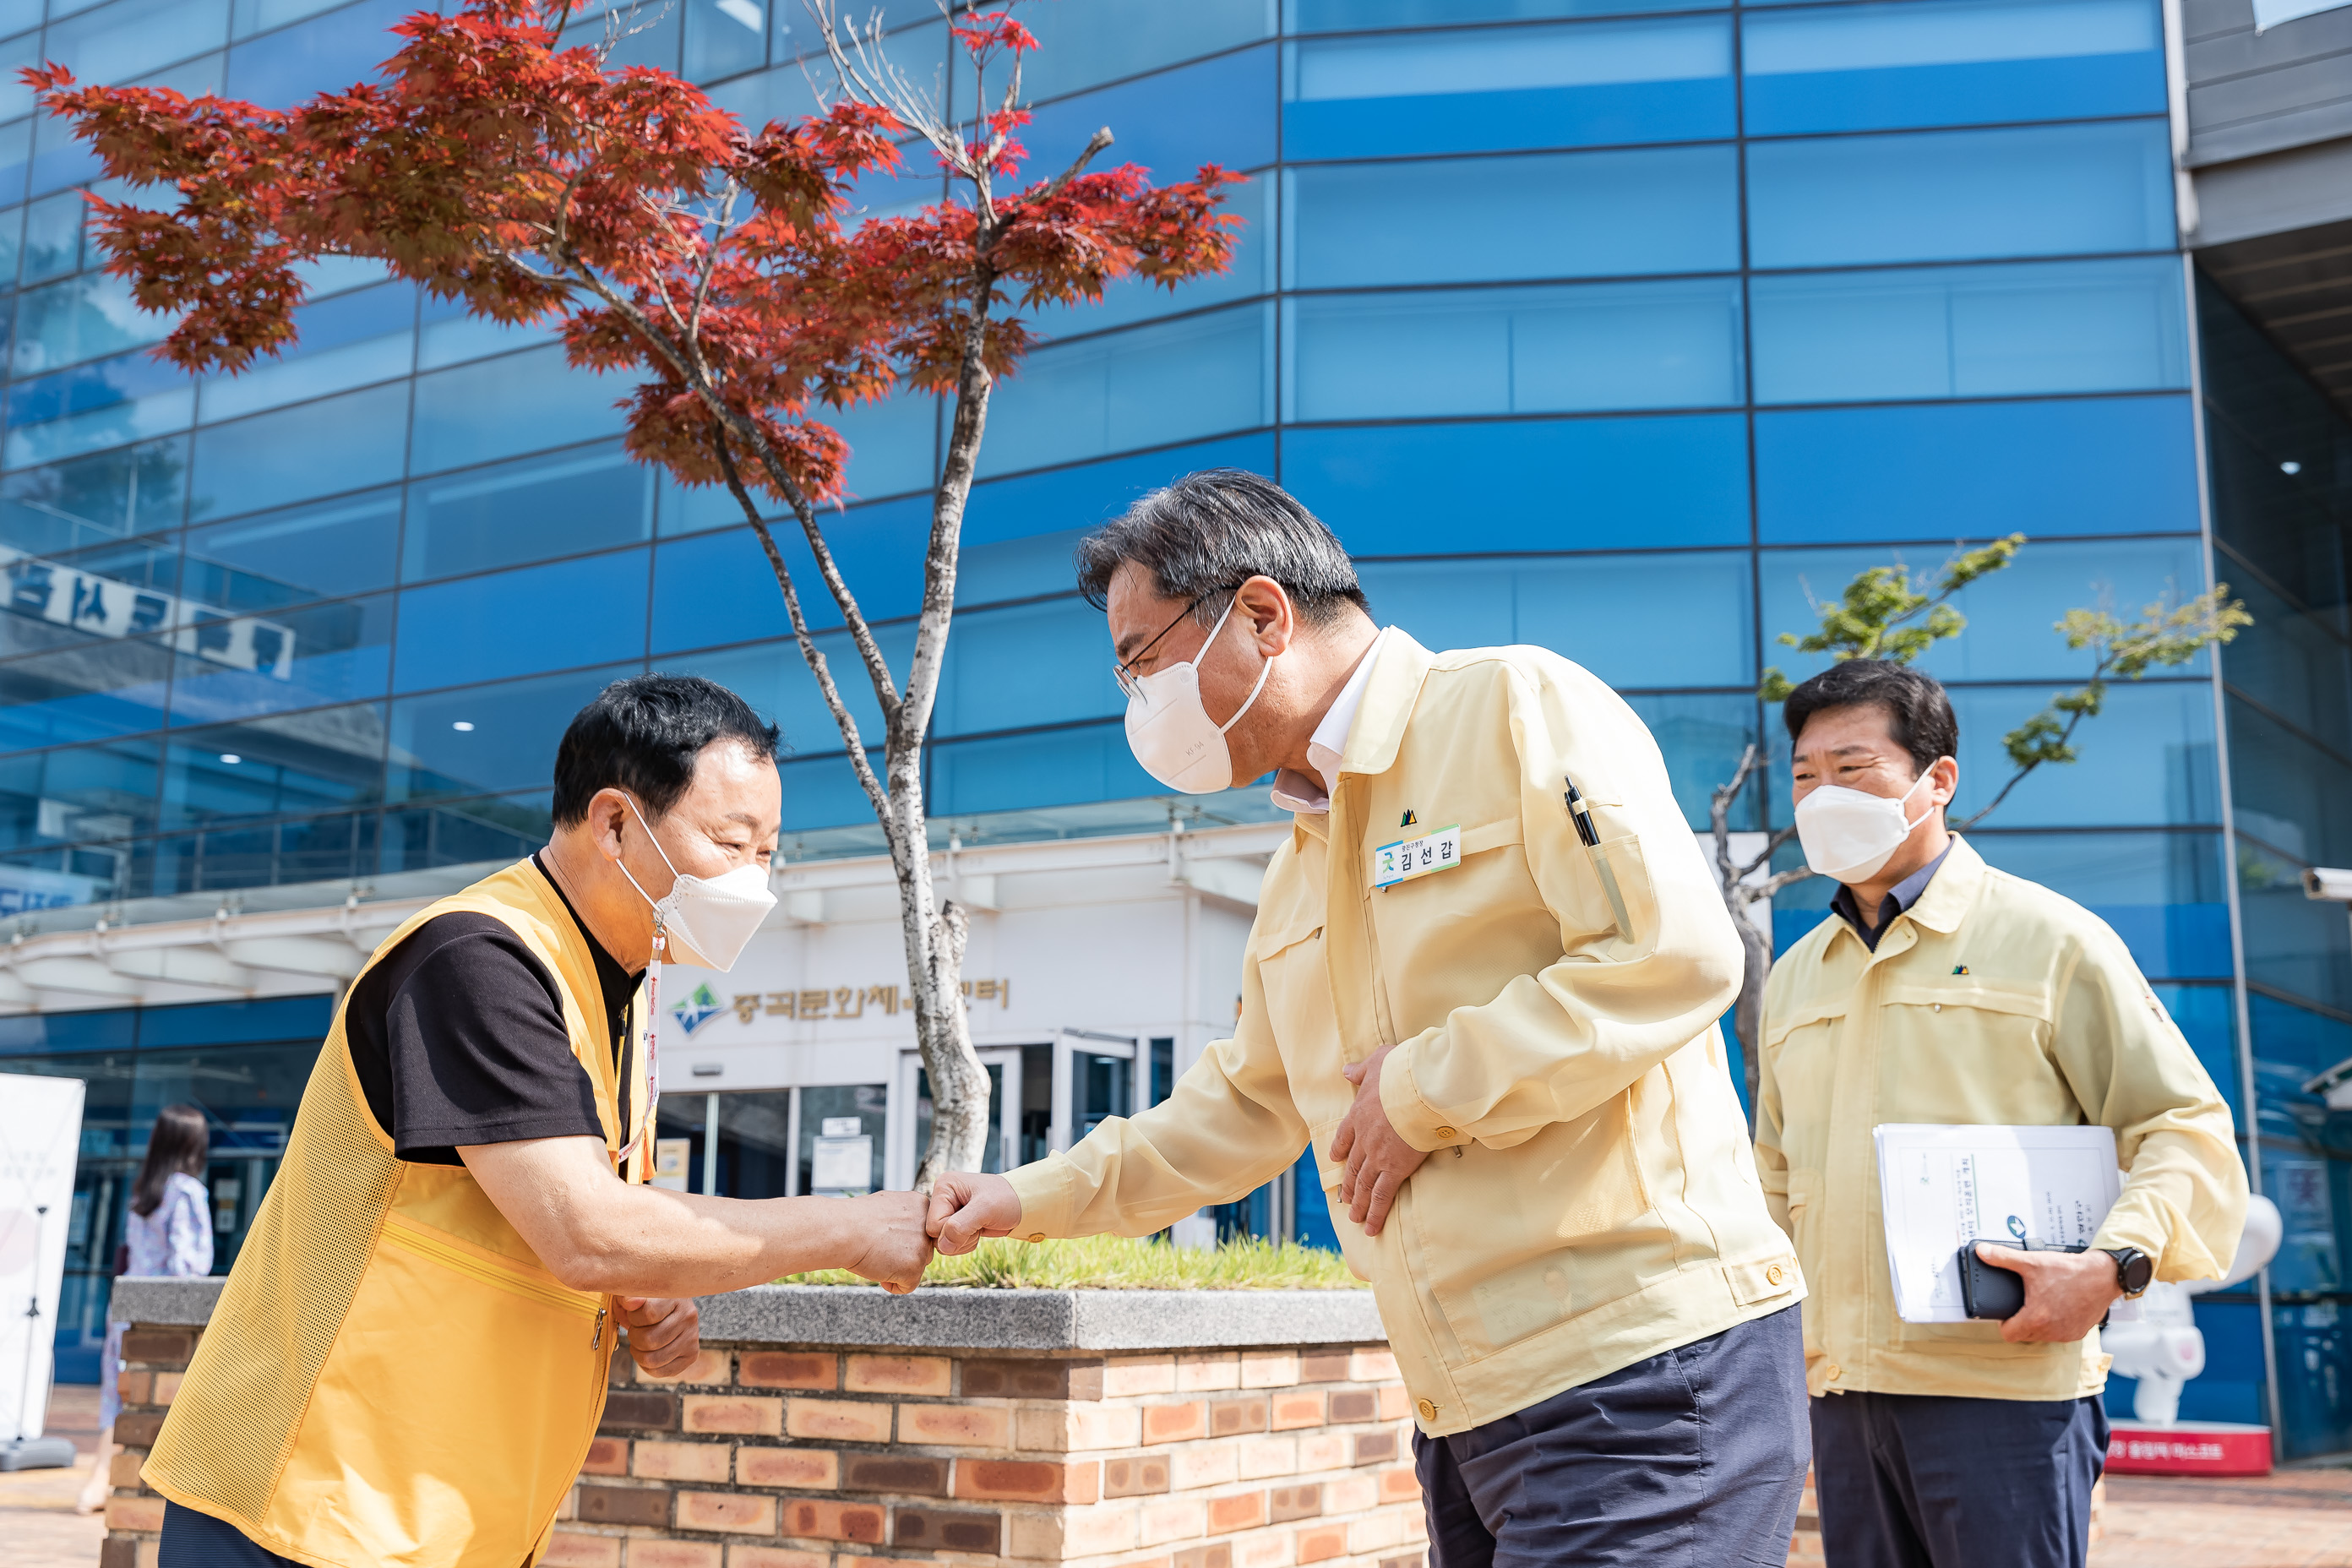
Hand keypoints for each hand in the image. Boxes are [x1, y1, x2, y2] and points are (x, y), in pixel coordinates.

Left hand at [617, 1295, 699, 1376]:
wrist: (668, 1309)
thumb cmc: (647, 1301)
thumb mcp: (634, 1293)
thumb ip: (627, 1295)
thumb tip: (630, 1302)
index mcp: (675, 1297)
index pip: (649, 1314)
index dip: (633, 1318)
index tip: (634, 1313)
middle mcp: (688, 1316)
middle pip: (649, 1340)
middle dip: (634, 1337)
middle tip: (637, 1330)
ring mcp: (692, 1337)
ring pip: (652, 1359)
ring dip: (639, 1353)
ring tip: (642, 1341)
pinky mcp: (691, 1355)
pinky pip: (659, 1372)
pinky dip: (647, 1366)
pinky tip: (650, 1352)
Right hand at [849, 1191, 934, 1293]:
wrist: (842, 1230)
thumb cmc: (855, 1219)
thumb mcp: (886, 1207)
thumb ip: (904, 1219)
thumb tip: (907, 1232)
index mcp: (921, 1205)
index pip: (922, 1230)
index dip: (903, 1238)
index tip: (886, 1237)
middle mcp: (927, 1225)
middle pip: (923, 1249)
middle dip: (904, 1254)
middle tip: (880, 1249)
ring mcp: (922, 1247)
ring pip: (917, 1267)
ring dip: (898, 1268)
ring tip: (877, 1257)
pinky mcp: (914, 1268)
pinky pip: (908, 1286)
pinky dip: (892, 1285)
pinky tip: (878, 1271)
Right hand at [927, 1171, 1022, 1254]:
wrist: (1021, 1205)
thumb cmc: (1006, 1199)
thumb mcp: (986, 1209)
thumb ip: (961, 1226)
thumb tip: (942, 1246)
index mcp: (944, 1186)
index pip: (933, 1224)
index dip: (953, 1230)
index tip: (975, 1219)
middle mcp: (942, 1198)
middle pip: (935, 1236)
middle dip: (960, 1237)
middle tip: (978, 1223)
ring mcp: (947, 1211)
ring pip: (943, 1243)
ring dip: (964, 1241)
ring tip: (980, 1225)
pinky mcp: (954, 1223)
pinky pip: (951, 1245)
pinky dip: (967, 1243)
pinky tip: (978, 1229)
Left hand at [1330, 1044, 1430, 1238]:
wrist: (1417, 1089)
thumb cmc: (1400, 1072)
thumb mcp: (1377, 1062)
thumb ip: (1361, 1070)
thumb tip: (1346, 1071)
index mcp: (1358, 1114)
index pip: (1344, 1136)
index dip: (1340, 1150)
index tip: (1337, 1160)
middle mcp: (1364, 1139)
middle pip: (1353, 1167)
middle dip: (1349, 1185)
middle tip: (1345, 1200)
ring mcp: (1377, 1157)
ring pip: (1364, 1185)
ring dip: (1358, 1204)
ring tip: (1355, 1217)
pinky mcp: (1394, 1170)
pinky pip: (1382, 1197)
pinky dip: (1376, 1214)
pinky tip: (1371, 1229)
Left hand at [1978, 1244, 2121, 1343]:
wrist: (2104, 1275)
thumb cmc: (2070, 1271)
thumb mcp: (2033, 1262)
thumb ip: (2003, 1258)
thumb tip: (1983, 1252)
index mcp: (2036, 1318)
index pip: (2008, 1335)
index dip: (2004, 1323)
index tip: (2008, 1312)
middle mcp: (2052, 1331)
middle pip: (2025, 1335)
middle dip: (2020, 1322)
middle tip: (2024, 1304)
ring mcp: (2067, 1334)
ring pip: (2043, 1336)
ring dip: (2039, 1324)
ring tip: (2041, 1304)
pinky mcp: (2080, 1332)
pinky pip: (2061, 1334)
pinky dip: (2057, 1324)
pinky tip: (2058, 1308)